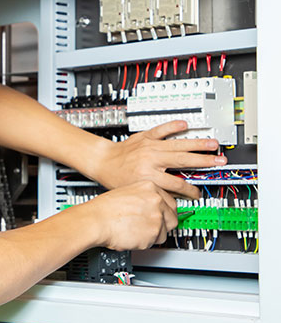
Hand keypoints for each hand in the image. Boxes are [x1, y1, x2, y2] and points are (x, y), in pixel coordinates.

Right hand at [86, 181, 177, 250]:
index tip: (164, 216)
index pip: (171, 202)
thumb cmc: (105, 208)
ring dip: (153, 235)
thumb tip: (154, 207)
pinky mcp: (154, 233)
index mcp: (151, 187)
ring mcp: (157, 216)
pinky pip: (155, 242)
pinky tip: (133, 235)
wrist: (96, 220)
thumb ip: (145, 198)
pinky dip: (146, 242)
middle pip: (173, 217)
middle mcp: (157, 200)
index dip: (166, 212)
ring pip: (165, 232)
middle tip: (151, 227)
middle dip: (164, 225)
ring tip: (137, 230)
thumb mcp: (128, 192)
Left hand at [91, 120, 226, 199]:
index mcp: (149, 176)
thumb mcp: (137, 190)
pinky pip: (162, 130)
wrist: (103, 161)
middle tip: (219, 160)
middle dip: (203, 161)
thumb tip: (174, 198)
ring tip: (212, 143)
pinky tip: (185, 124)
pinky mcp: (145, 137)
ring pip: (177, 144)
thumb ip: (157, 192)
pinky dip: (173, 126)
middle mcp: (151, 160)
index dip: (190, 191)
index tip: (198, 193)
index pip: (176, 185)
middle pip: (183, 161)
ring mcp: (149, 146)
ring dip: (196, 143)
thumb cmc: (116, 177)